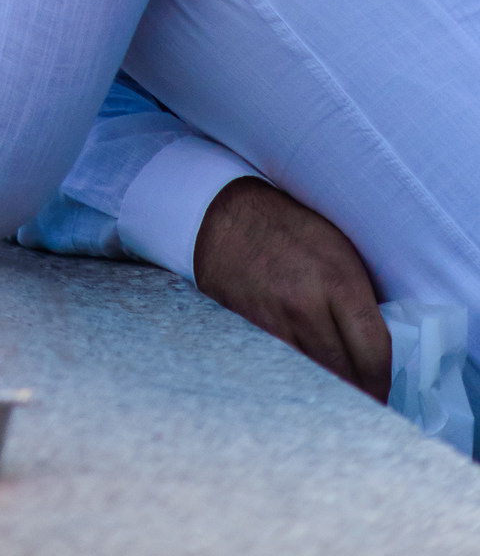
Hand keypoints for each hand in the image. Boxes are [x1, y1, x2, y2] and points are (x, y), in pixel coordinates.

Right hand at [194, 176, 390, 400]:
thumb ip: (362, 299)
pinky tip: (307, 379)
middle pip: (345, 374)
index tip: (389, 391)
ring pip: (314, 378)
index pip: (375, 355)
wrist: (226, 214)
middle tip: (371, 401)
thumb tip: (385, 347)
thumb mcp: (339, 250)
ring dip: (331, 390)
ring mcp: (275, 321)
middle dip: (362, 392)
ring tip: (342, 395)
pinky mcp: (250, 331)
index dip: (386, 382)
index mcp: (339, 281)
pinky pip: (284, 368)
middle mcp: (307, 306)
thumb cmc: (292, 228)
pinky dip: (299, 377)